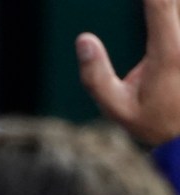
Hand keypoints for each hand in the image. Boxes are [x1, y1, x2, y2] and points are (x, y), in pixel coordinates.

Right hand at [77, 0, 179, 144]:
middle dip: (163, 0)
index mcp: (170, 51)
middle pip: (174, 3)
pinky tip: (165, 11)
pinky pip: (179, 19)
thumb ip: (95, 76)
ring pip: (178, 12)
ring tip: (158, 6)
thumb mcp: (116, 109)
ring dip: (168, 7)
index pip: (161, 2)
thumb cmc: (153, 124)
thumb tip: (84, 39)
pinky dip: (171, 12)